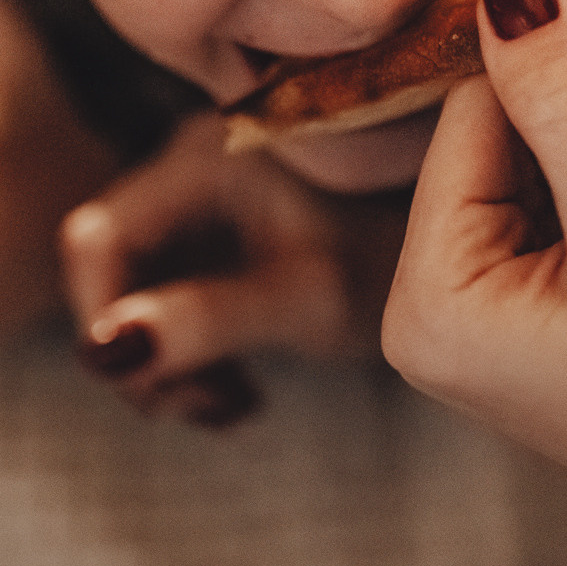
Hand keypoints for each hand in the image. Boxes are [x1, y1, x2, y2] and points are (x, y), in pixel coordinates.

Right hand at [60, 112, 406, 425]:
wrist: (469, 243)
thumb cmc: (399, 254)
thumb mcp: (303, 297)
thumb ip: (202, 321)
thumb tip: (103, 352)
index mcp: (203, 159)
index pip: (96, 240)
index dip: (102, 318)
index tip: (146, 384)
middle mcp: (195, 159)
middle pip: (114, 266)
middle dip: (141, 347)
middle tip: (199, 406)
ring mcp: (212, 190)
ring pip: (143, 284)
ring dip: (169, 354)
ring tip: (228, 404)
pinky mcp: (233, 225)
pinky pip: (179, 288)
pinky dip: (196, 343)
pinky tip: (242, 389)